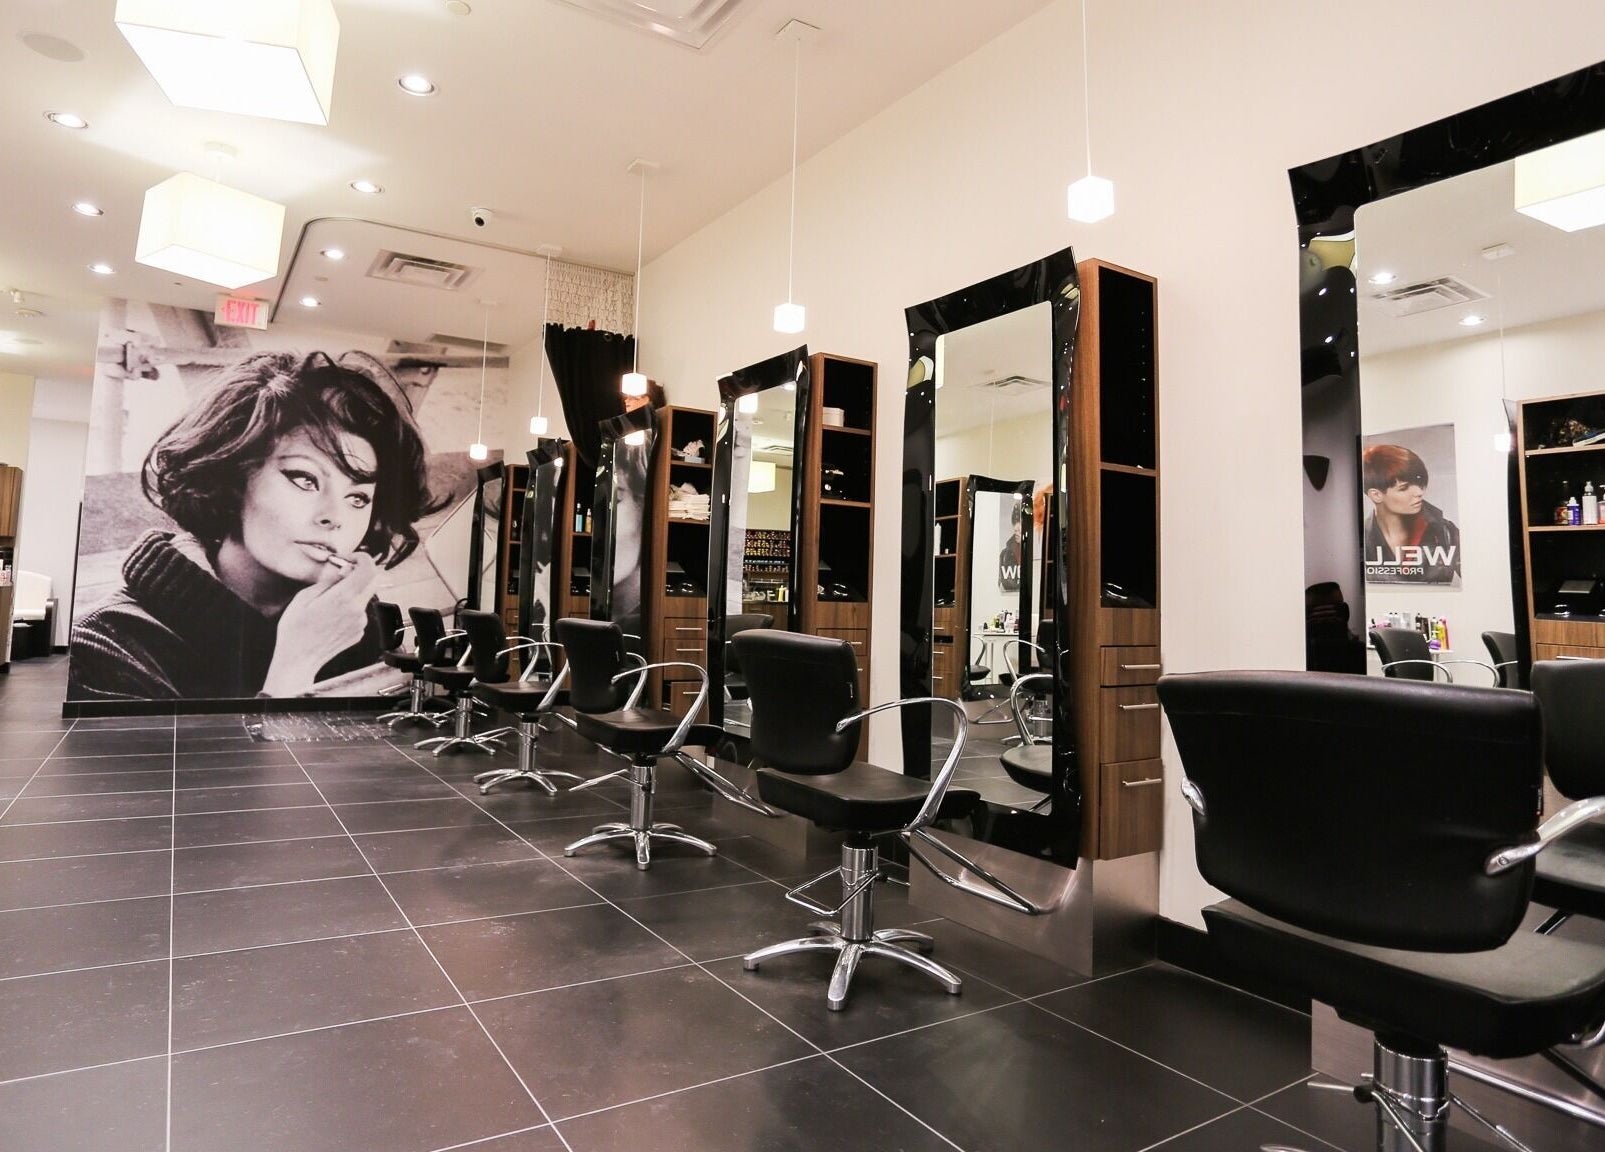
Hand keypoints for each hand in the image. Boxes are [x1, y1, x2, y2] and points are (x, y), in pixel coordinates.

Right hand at [260, 552, 378, 695]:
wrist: (298, 660)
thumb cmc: (295, 629)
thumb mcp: (304, 597)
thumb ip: (328, 581)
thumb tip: (343, 571)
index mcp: (343, 598)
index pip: (368, 569)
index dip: (361, 558)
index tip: (348, 558)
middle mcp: (357, 610)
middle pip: (373, 580)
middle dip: (360, 571)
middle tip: (341, 573)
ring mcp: (360, 622)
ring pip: (364, 596)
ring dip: (353, 591)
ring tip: (328, 600)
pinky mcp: (360, 632)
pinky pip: (359, 612)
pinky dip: (350, 606)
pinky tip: (330, 616)